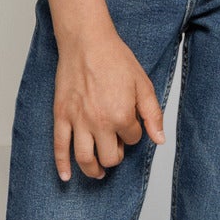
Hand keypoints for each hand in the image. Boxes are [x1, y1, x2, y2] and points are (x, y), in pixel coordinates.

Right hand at [53, 26, 163, 180]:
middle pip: (109, 156)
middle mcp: (99, 123)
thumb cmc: (115, 59)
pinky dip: (62, 165)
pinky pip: (59, 147)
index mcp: (121, 115)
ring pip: (85, 158)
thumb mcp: (143, 85)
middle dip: (115, 156)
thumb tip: (159, 139)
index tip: (130, 122)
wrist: (87, 43)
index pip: (132, 139)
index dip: (133, 133)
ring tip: (98, 172)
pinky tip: (66, 176)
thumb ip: (153, 114)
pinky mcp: (61, 116)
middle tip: (116, 149)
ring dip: (93, 170)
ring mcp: (78, 121)